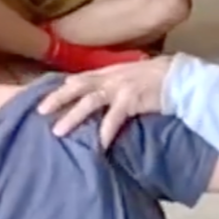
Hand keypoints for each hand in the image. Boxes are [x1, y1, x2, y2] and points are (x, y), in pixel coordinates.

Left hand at [37, 56, 175, 146]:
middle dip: (57, 98)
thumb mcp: (130, 77)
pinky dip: (104, 133)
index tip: (43, 98)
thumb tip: (98, 96)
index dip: (60, 88)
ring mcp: (120, 87)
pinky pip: (113, 119)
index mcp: (109, 72)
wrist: (179, 78)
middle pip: (77, 86)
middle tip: (39, 111)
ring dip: (72, 116)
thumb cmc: (157, 79)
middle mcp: (111, 77)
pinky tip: (98, 146)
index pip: (79, 79)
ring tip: (58, 131)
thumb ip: (113, 84)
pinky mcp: (131, 100)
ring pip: (89, 101)